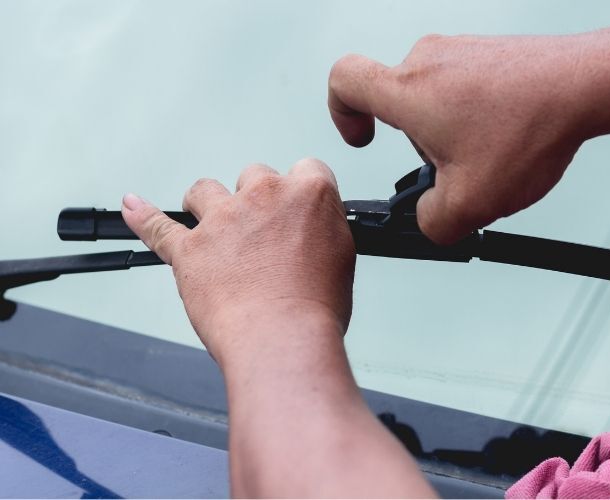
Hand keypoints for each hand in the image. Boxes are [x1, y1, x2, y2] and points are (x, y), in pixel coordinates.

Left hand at [121, 158, 354, 361]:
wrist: (282, 337)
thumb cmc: (314, 307)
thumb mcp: (341, 257)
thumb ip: (322, 230)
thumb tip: (313, 229)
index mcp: (309, 193)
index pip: (306, 169)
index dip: (300, 190)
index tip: (296, 207)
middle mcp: (264, 196)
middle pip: (255, 175)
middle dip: (256, 198)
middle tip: (261, 232)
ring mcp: (223, 219)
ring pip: (206, 190)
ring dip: (206, 202)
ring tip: (210, 223)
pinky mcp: (190, 248)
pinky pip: (157, 226)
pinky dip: (142, 217)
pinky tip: (132, 207)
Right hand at [329, 34, 588, 243]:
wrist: (588, 85)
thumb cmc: (530, 130)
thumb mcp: (470, 202)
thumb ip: (431, 224)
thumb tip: (428, 221)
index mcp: (407, 91)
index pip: (343, 80)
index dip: (340, 113)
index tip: (362, 139)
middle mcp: (429, 60)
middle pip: (397, 103)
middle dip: (418, 143)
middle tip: (451, 169)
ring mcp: (462, 50)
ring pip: (434, 97)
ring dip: (451, 132)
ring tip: (489, 155)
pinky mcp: (489, 52)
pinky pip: (466, 86)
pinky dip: (476, 116)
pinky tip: (508, 138)